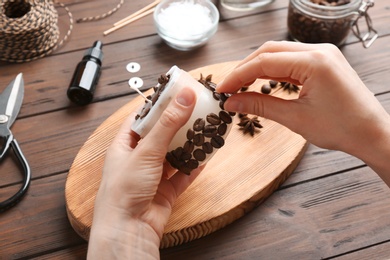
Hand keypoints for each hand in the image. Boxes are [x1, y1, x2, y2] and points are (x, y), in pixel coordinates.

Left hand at [87, 87, 202, 258]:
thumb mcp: (146, 150)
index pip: (142, 117)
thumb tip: (184, 96)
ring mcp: (153, 175)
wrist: (128, 229)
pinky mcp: (166, 190)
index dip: (159, 104)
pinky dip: (194, 166)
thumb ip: (168, 124)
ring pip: (175, 154)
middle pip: (162, 135)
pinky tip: (206, 157)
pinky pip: (183, 174)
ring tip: (206, 129)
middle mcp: (138, 158)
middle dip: (179, 124)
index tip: (177, 92)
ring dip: (189, 145)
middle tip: (197, 110)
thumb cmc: (124, 189)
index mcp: (125, 144)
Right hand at [217, 41, 389, 185]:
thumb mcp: (295, 118)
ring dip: (257, 67)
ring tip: (240, 86)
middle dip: (245, 68)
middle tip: (228, 87)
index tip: (222, 89)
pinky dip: (273, 69)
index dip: (238, 75)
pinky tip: (261, 81)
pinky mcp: (323, 62)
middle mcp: (319, 51)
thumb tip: (232, 102)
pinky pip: (292, 60)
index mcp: (314, 62)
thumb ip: (260, 106)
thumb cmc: (341, 128)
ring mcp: (323, 54)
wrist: (371, 133)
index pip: (264, 62)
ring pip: (279, 52)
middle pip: (269, 50)